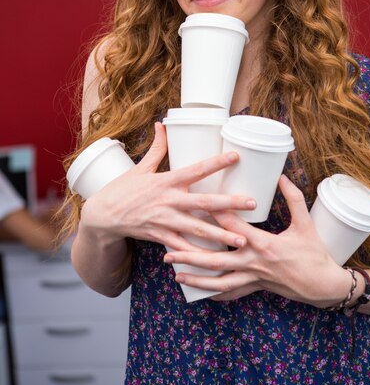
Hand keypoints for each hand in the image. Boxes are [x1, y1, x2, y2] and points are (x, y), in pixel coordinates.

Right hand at [79, 123, 256, 251]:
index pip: (196, 169)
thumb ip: (157, 148)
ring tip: (242, 239)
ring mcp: (165, 221)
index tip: (237, 156)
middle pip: (204, 202)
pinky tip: (216, 260)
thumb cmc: (122, 189)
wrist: (102, 216)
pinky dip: (198, 254)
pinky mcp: (160, 237)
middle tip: (252, 204)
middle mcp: (168, 201)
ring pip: (198, 229)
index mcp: (166, 181)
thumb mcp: (140, 167)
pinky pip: (183, 248)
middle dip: (229, 204)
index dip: (217, 162)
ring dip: (221, 235)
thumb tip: (162, 124)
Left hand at [163, 174, 351, 305]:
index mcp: (264, 244)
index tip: (196, 202)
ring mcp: (253, 278)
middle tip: (168, 251)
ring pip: (218, 281)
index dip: (215, 215)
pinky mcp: (255, 287)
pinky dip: (214, 292)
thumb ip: (293, 198)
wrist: (323, 286)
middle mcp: (253, 263)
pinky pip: (231, 292)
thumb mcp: (306, 224)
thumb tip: (281, 176)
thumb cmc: (315, 254)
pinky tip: (198, 291)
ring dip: (196, 278)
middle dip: (191, 255)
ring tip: (176, 273)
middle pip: (216, 260)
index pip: (233, 227)